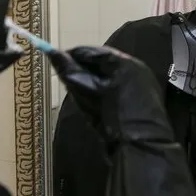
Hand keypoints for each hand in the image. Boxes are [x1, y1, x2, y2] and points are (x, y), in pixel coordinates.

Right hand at [48, 46, 172, 149]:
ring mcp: (142, 82)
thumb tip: (51, 52)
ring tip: (78, 92)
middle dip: (82, 70)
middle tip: (66, 80)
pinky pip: (119, 86)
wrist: (140, 145)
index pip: (91, 51)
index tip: (56, 64)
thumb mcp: (85, 91)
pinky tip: (97, 102)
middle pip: (101, 62)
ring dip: (92, 80)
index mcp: (122, 61)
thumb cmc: (111, 114)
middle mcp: (135, 66)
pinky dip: (105, 90)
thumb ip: (68, 70)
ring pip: (109, 75)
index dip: (71, 56)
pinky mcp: (144, 97)